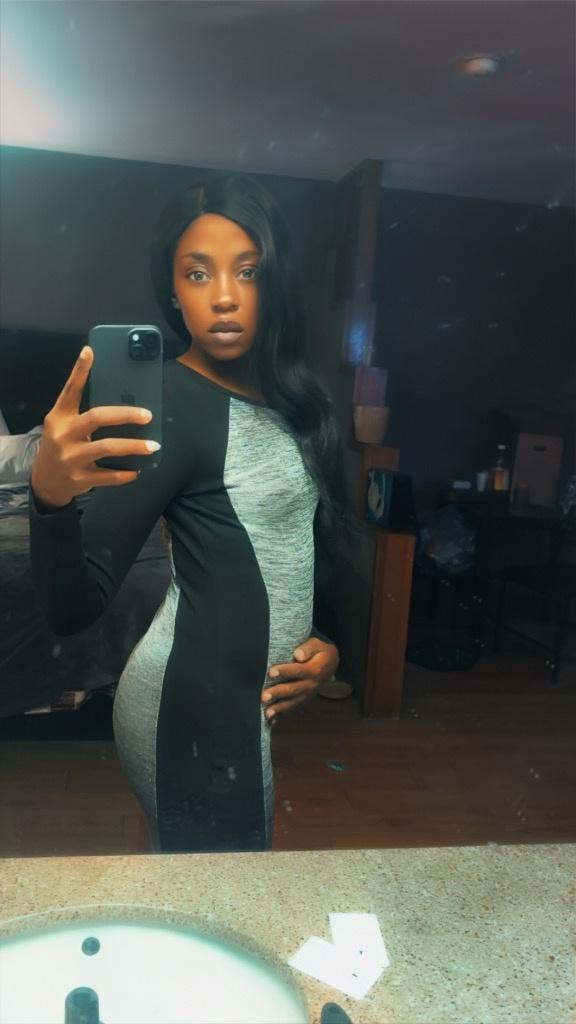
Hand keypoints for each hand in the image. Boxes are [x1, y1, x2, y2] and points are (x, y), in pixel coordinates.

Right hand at [30, 345, 156, 508]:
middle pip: (96, 418)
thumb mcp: (64, 426)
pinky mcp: (80, 478)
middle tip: (148, 415)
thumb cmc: (62, 445)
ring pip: (107, 448)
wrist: (45, 482)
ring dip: (133, 446)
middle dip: (125, 414)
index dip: (79, 371)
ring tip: (154, 446)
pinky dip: (126, 474)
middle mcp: (63, 435)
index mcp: (59, 417)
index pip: (70, 390)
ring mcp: (71, 458)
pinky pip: (108, 475)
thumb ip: (84, 413)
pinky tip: (137, 470)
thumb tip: (123, 399)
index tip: (90, 352)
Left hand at [261, 637, 339, 723]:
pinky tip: (271, 719)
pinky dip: (281, 713)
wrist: (330, 664)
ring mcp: (307, 694)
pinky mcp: (302, 699)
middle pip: (293, 689)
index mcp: (315, 670)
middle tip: (264, 696)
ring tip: (267, 713)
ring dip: (279, 708)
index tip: (271, 672)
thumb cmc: (319, 652)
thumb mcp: (317, 644)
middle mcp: (311, 684)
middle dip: (278, 693)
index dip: (285, 671)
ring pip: (292, 702)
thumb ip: (308, 648)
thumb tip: (298, 655)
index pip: (298, 671)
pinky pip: (292, 707)